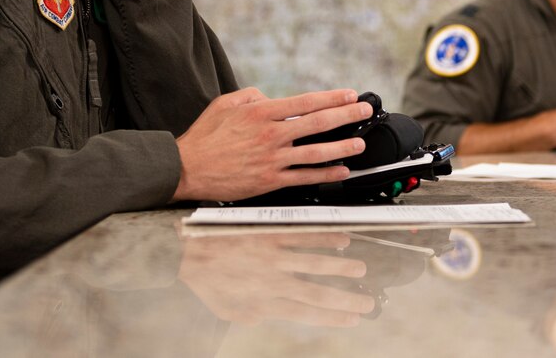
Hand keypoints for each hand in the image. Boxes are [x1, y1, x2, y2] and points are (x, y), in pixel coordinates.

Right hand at [172, 87, 370, 202]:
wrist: (187, 167)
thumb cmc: (205, 136)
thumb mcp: (225, 103)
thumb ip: (251, 96)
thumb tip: (270, 97)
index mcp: (261, 112)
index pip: (306, 102)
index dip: (332, 98)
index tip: (350, 94)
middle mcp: (271, 135)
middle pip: (318, 124)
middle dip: (346, 116)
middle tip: (364, 112)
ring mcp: (272, 159)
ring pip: (316, 152)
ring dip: (342, 147)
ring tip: (359, 144)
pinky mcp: (270, 180)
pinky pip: (305, 177)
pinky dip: (325, 174)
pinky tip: (340, 171)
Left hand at [178, 232, 375, 326]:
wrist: (188, 248)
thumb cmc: (205, 277)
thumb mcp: (225, 308)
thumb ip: (250, 314)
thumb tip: (265, 317)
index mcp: (264, 302)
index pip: (305, 314)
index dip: (331, 318)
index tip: (351, 320)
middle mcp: (273, 281)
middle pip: (317, 294)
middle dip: (344, 300)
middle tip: (367, 303)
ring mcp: (273, 257)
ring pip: (314, 264)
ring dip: (340, 268)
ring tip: (360, 270)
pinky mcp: (270, 234)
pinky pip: (302, 237)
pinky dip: (323, 238)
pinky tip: (340, 240)